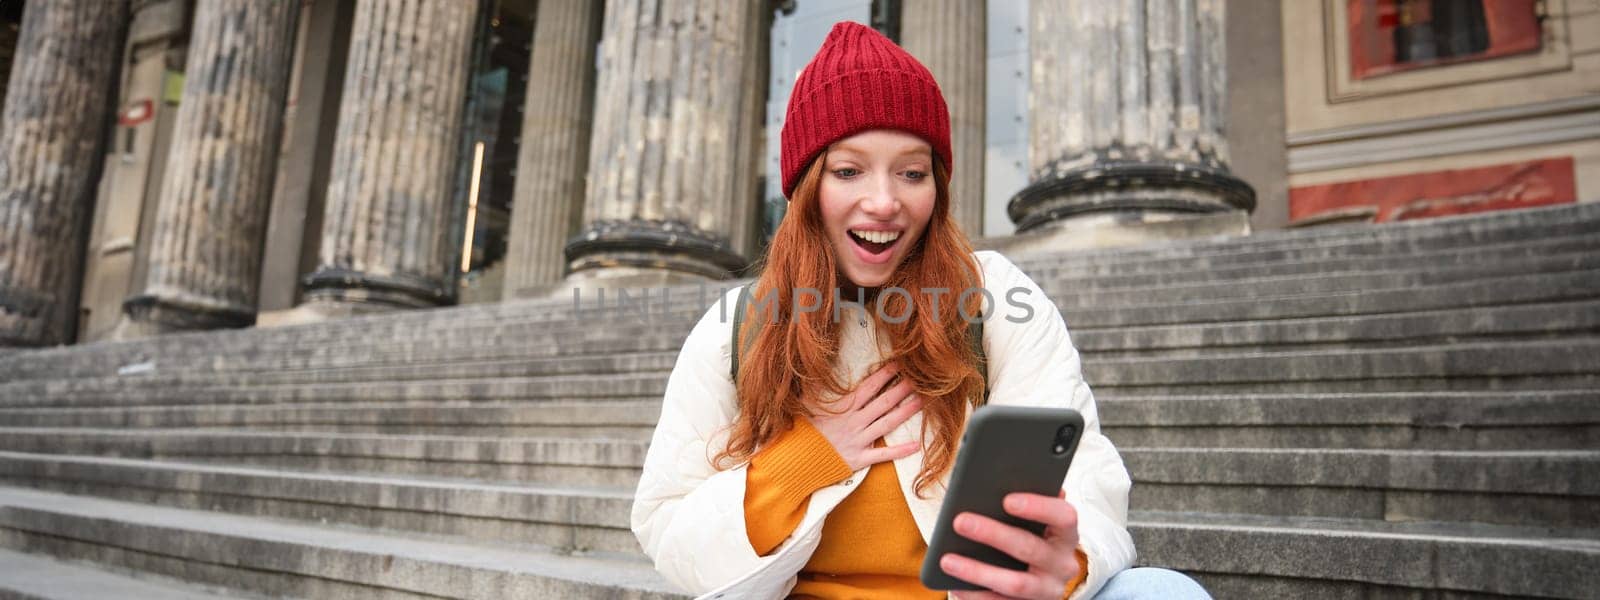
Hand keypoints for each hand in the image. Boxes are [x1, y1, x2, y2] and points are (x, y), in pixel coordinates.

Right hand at [806, 363, 921, 471]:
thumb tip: (817, 368)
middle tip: (919, 378)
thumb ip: (815, 387)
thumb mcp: (805, 405)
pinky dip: (899, 451)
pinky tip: (916, 445)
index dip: (885, 375)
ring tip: (922, 401)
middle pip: (883, 402)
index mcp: (843, 408)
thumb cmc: (801, 432)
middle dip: (902, 388)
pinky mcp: (859, 459)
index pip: (869, 387)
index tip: (899, 364)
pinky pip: (883, 455)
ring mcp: (858, 440)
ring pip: (887, 423)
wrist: (796, 460)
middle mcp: (854, 422)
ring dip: (906, 412)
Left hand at [944, 491, 1081, 598]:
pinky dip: (976, 595)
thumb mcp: (1030, 519)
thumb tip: (991, 482)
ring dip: (978, 571)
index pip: (1064, 516)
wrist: (1035, 575)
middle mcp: (1064, 563)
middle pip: (1030, 548)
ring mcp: (1048, 589)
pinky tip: (954, 586)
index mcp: (1066, 533)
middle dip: (993, 534)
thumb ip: (1019, 500)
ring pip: (1015, 583)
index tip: (1007, 500)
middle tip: (960, 522)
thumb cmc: (1026, 534)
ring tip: (947, 560)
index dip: (1038, 507)